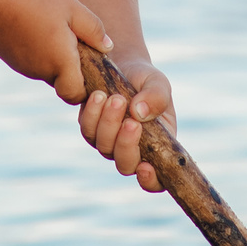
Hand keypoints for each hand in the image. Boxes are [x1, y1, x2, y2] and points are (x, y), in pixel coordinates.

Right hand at [0, 0, 110, 103]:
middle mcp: (43, 71)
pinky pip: (35, 63)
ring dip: (56, 58)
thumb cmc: (34, 0)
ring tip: (54, 28)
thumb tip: (107, 47)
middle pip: (64, 82)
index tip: (90, 65)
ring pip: (49, 72)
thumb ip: (93, 29)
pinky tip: (38, 28)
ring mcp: (26, 68)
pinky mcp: (15, 61)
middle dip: (72, 67)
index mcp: (61, 62)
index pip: (77, 94)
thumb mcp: (71, 7)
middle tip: (74, 39)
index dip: (86, 87)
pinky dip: (40, 52)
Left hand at [77, 60, 175, 193]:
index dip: (151, 181)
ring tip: (116, 99)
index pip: (156, 180)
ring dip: (109, 124)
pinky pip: (87, 130)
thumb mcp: (158, 84)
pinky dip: (93, 114)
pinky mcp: (91, 128)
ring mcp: (110, 141)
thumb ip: (157, 97)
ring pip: (104, 147)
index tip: (145, 167)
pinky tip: (99, 96)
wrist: (123, 64)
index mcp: (158, 147)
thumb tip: (139, 114)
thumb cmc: (146, 79)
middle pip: (125, 165)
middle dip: (126, 144)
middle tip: (131, 121)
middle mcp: (133, 150)